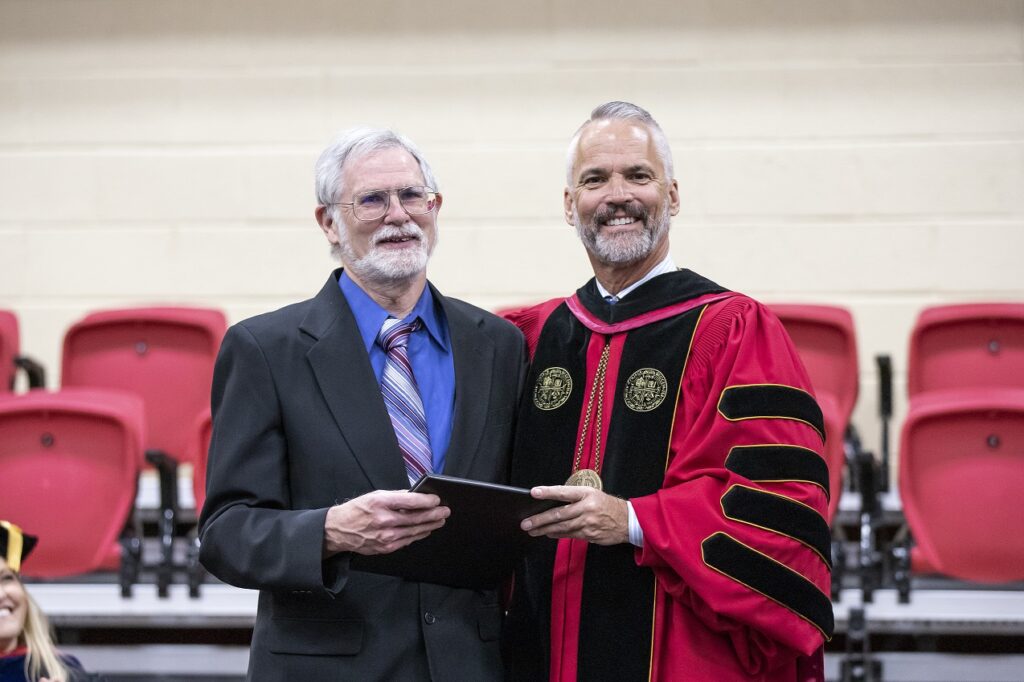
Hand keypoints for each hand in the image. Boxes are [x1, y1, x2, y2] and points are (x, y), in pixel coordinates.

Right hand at [323, 490, 448, 555]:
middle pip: (416, 518)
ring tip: (440, 520)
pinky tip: (426, 530)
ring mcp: (385, 536)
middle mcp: (384, 520)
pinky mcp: (386, 547)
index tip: (436, 499)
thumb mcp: (374, 496)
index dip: (426, 501)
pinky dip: (419, 535)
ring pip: (414, 531)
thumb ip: (396, 496)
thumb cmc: (357, 510)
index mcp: (380, 503)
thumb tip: (416, 495)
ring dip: (430, 525)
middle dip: (434, 514)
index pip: (410, 501)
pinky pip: (408, 541)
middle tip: (445, 511)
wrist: (339, 530)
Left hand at [520, 485, 628, 545]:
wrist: (628, 521)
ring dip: (545, 530)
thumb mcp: (592, 494)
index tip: (533, 492)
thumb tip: (552, 503)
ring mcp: (588, 523)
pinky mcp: (590, 535)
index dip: (548, 492)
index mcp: (587, 494)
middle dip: (540, 519)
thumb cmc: (606, 505)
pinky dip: (557, 535)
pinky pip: (570, 535)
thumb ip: (574, 497)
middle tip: (526, 523)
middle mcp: (587, 508)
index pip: (564, 492)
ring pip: (562, 528)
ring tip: (532, 531)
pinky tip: (548, 534)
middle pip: (559, 514)